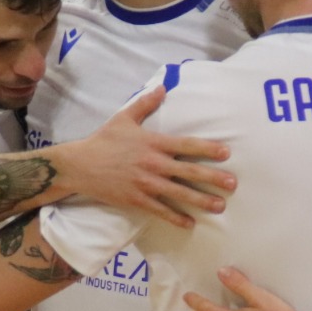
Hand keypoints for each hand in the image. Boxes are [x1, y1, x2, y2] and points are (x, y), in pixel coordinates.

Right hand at [65, 86, 234, 228]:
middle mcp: (152, 163)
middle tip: (232, 184)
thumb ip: (145, 103)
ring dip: (200, 201)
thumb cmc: (103, 140)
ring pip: (178, 194)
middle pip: (188, 172)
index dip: (207, 149)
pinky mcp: (136, 200)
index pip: (186, 145)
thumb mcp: (124, 118)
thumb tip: (162, 87)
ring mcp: (145, 184)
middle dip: (212, 178)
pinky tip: (189, 223)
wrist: (79, 166)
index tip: (226, 153)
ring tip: (219, 206)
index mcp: (153, 142)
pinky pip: (160, 211)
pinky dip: (175, 217)